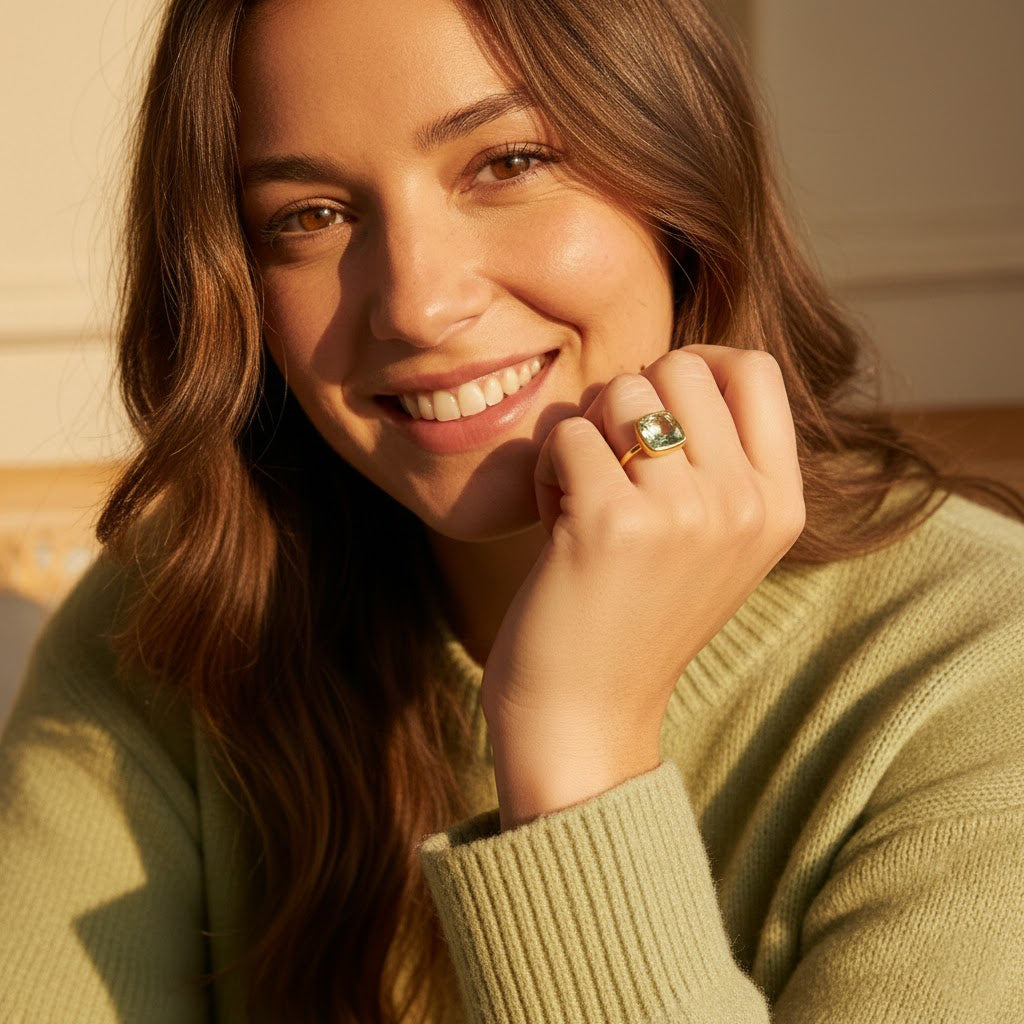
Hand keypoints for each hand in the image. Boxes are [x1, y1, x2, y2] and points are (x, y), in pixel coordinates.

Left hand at [481, 345, 805, 828]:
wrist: (586, 717)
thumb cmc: (634, 617)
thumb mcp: (711, 542)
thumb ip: (718, 460)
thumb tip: (678, 366)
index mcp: (780, 507)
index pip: (756, 369)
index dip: (695, 364)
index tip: (653, 404)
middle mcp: (744, 505)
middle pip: (679, 368)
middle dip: (628, 404)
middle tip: (610, 470)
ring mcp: (684, 513)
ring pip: (621, 392)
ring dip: (585, 436)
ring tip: (582, 500)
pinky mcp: (612, 522)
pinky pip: (567, 434)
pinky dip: (546, 470)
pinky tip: (553, 523)